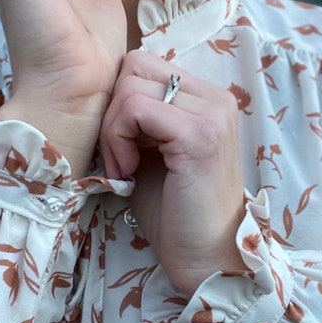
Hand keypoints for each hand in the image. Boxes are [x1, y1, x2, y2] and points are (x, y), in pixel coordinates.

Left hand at [99, 52, 245, 296]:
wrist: (205, 257)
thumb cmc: (175, 212)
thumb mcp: (152, 152)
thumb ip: (139, 118)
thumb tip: (105, 94)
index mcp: (206, 98)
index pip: (143, 65)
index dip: (120, 102)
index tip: (121, 146)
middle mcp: (215, 98)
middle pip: (135, 65)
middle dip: (113, 110)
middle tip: (118, 156)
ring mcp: (211, 113)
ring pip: (130, 85)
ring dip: (113, 128)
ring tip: (124, 167)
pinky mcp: (199, 134)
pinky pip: (135, 107)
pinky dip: (118, 138)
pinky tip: (127, 170)